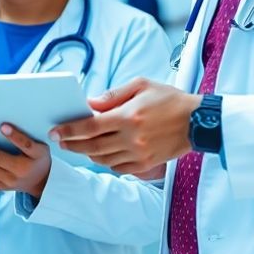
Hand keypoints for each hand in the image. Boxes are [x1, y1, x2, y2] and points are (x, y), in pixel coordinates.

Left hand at [0, 124, 51, 198]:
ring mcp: (6, 182)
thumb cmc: (38, 158)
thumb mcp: (41, 146)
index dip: (15, 136)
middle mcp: (18, 173)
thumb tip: (3, 125)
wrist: (40, 184)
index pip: (25, 146)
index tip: (3, 125)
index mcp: (33, 159)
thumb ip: (26, 137)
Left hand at [49, 78, 199, 174]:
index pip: (90, 126)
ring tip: (80, 146)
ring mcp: (139, 154)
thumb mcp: (141, 86)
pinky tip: (102, 153)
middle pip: (92, 146)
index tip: (55, 132)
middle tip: (60, 142)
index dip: (69, 130)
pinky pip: (118, 167)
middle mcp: (132, 138)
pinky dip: (107, 162)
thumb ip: (113, 96)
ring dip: (88, 153)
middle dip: (72, 144)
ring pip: (103, 159)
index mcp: (128, 116)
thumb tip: (89, 104)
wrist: (198, 121)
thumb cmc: (169, 99)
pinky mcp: (146, 164)